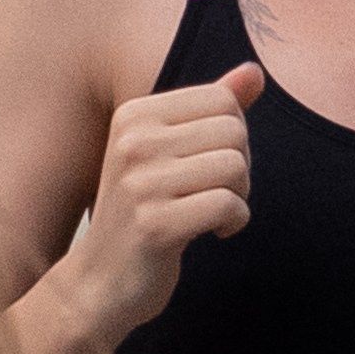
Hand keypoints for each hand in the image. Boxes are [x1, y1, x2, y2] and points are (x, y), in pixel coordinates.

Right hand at [64, 60, 262, 341]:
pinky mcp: (155, 224)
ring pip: (235, 166)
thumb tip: (255, 70)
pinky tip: (214, 233)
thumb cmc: (142, 214)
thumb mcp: (169, 153)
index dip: (234, 137)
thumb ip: (212, 108)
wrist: (99, 283)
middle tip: (216, 194)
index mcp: (135, 114)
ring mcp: (141, 183)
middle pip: (234, 131)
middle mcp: (133, 141)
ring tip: (213, 213)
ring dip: (239, 196)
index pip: (223, 100)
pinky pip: (228, 204)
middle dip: (240, 167)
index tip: (211, 167)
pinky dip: (235, 222)